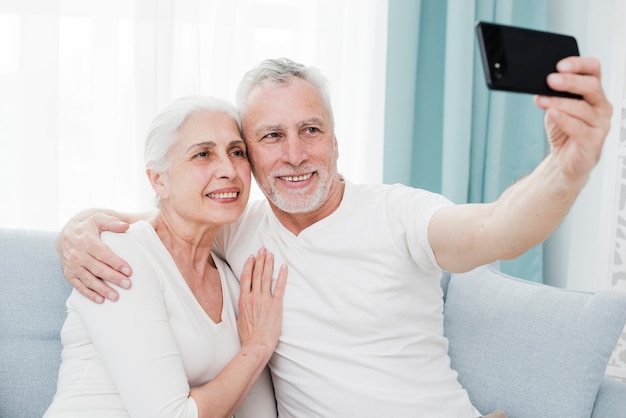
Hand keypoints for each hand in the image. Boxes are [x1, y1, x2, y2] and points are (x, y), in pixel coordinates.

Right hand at [57, 212, 131, 302]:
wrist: (66, 233)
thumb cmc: (88, 226)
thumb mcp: (99, 219)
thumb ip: (112, 223)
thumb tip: (126, 226)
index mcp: (86, 241)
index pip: (103, 254)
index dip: (116, 263)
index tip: (129, 271)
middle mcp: (78, 254)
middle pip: (98, 269)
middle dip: (113, 278)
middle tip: (128, 285)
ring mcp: (72, 265)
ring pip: (89, 280)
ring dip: (102, 290)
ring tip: (116, 297)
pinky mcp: (69, 274)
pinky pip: (79, 286)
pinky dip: (89, 294)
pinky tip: (101, 300)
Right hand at [237, 248, 286, 354]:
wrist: (256, 345)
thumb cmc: (249, 335)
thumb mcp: (240, 317)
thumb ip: (243, 305)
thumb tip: (245, 300)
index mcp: (243, 300)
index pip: (245, 277)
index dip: (249, 265)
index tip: (252, 256)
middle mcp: (253, 297)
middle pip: (256, 274)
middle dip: (260, 260)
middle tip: (263, 249)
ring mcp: (264, 301)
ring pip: (266, 278)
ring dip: (269, 264)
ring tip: (271, 254)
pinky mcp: (275, 305)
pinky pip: (279, 287)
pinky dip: (282, 276)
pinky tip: (284, 267)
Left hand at [534, 56, 612, 180]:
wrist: (565, 160)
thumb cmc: (563, 131)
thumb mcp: (555, 108)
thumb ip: (551, 95)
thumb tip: (540, 85)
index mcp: (593, 93)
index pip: (594, 70)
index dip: (579, 64)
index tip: (560, 65)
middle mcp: (601, 105)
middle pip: (591, 86)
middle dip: (570, 81)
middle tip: (550, 80)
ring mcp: (601, 123)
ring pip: (582, 108)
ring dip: (559, 102)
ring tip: (542, 100)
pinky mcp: (594, 140)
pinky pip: (579, 128)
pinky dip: (564, 119)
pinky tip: (552, 114)